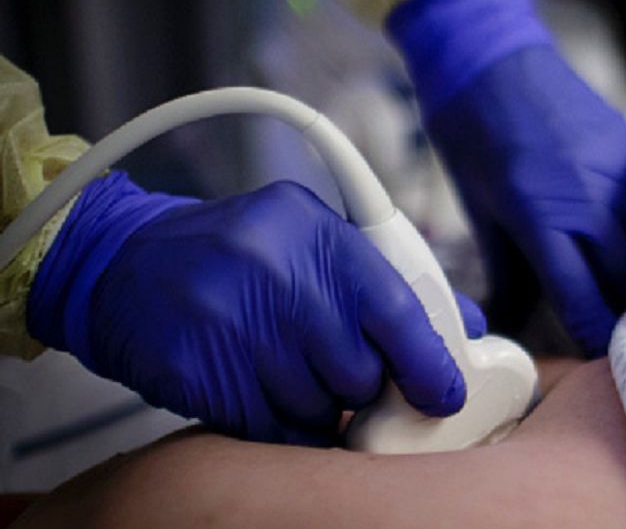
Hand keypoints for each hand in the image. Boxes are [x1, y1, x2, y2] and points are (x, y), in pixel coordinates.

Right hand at [27, 173, 479, 444]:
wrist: (122, 262)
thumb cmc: (237, 254)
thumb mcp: (312, 240)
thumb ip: (386, 282)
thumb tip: (465, 330)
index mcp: (315, 231)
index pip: (397, 309)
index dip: (429, 364)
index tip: (444, 395)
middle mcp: (276, 271)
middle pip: (360, 371)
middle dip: (359, 384)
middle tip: (338, 371)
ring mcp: (232, 322)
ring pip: (317, 407)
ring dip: (316, 406)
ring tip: (286, 369)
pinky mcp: (199, 370)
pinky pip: (271, 431)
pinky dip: (280, 427)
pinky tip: (262, 392)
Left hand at [390, 0, 625, 354]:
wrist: (489, 57)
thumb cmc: (472, 136)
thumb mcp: (481, 213)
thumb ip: (509, 275)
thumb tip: (515, 330)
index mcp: (542, 217)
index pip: (584, 299)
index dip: (593, 336)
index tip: (596, 356)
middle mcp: (591, 197)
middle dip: (625, 315)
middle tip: (621, 338)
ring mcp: (621, 171)